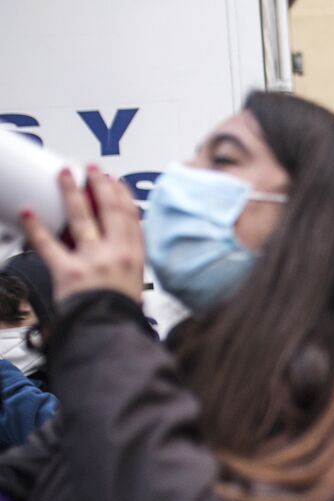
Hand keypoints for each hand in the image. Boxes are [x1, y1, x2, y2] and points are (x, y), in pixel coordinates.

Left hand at [22, 167, 144, 304]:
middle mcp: (116, 253)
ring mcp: (92, 261)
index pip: (130, 217)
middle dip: (98, 185)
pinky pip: (48, 245)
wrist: (108, 330)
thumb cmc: (120, 310)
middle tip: (90, 170)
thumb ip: (127, 258)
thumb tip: (116, 240)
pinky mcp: (68, 271)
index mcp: (134, 256)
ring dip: (71, 193)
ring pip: (81, 219)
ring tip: (64, 176)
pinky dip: (36, 227)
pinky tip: (29, 211)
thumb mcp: (136, 281)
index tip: (115, 181)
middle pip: (108, 210)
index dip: (122, 194)